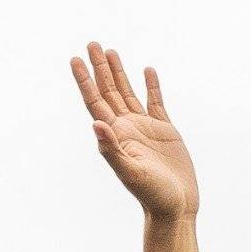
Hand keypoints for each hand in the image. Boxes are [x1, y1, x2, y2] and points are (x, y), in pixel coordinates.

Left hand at [70, 42, 195, 222]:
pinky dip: (151, 85)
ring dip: (119, 72)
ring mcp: (145, 128)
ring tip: (111, 51)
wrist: (175, 207)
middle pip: (109, 91)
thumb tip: (96, 124)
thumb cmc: (152, 195)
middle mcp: (126, 128)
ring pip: (128, 93)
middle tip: (92, 43)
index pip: (95, 101)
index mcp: (115, 135)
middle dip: (100, 68)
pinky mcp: (165, 130)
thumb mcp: (130, 173)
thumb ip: (111, 149)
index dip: (85, 80)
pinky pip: (156, 102)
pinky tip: (147, 70)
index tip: (75, 59)